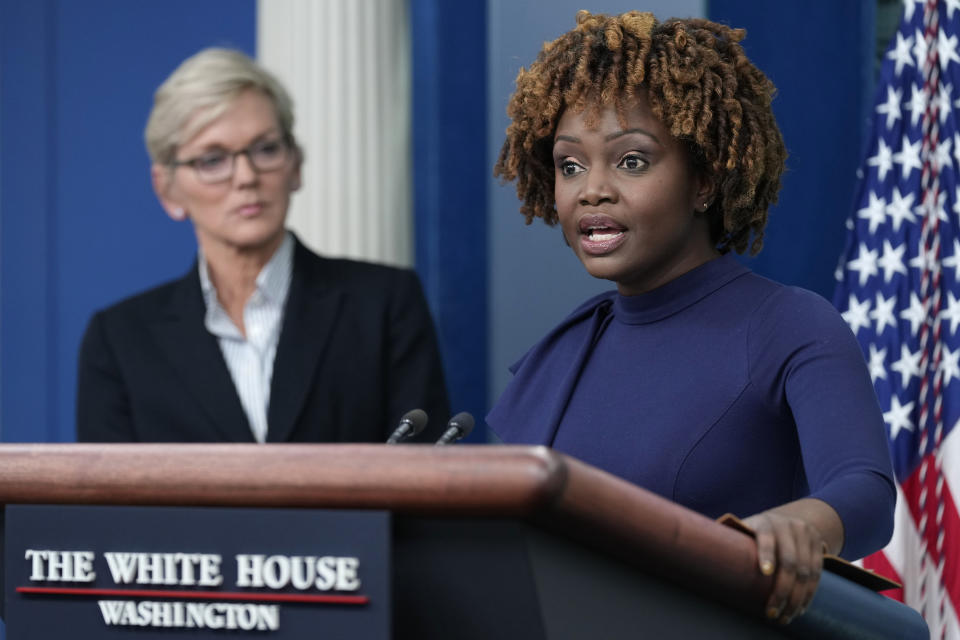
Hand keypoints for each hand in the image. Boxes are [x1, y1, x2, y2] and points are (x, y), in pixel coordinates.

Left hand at [742, 510, 824, 624]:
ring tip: (786, 616)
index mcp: (765, 522)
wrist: (787, 519)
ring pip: (806, 571)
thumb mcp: (745, 530)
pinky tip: (800, 607)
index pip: (766, 538)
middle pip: (789, 561)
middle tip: (772, 613)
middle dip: (782, 590)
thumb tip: (704, 558)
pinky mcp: (819, 545)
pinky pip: (818, 573)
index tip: (764, 572)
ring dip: (797, 598)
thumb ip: (732, 542)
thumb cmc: (756, 532)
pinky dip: (810, 593)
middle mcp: (788, 526)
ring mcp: (806, 535)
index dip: (766, 554)